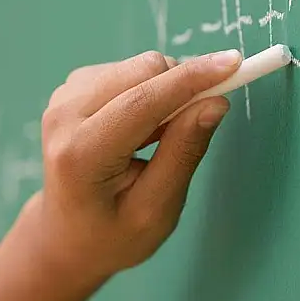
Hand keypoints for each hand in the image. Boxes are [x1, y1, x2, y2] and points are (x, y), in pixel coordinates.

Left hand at [30, 49, 241, 280]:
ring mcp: (64, 97)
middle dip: (183, 86)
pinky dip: (148, 91)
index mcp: (81, 154)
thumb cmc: (112, 235)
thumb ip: (184, 153)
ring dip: (165, 92)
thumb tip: (215, 103)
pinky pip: (128, 70)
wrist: (65, 237)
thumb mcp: (156, 209)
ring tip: (158, 139)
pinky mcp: (72, 88)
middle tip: (198, 121)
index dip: (193, 78)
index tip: (235, 63)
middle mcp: (64, 115)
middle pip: (143, 70)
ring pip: (139, 66)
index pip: (143, 101)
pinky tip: (140, 129)